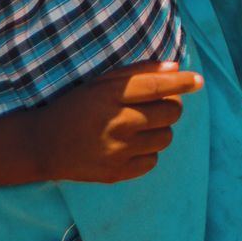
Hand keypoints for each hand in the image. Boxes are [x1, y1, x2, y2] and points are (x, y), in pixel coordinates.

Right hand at [31, 63, 202, 185]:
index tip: (198, 81)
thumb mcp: (101, 82)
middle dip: (170, 106)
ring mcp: (118, 151)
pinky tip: (130, 146)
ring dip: (160, 130)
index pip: (159, 86)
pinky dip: (148, 152)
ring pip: (166, 137)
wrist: (43, 145)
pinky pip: (153, 161)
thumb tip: (176, 67)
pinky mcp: (116, 173)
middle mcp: (118, 123)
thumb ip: (139, 72)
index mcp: (112, 96)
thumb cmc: (76, 107)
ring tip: (140, 127)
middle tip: (155, 106)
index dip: (183, 82)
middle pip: (170, 113)